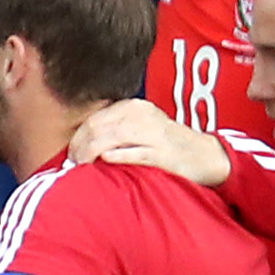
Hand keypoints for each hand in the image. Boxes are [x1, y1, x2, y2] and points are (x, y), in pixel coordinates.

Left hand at [71, 97, 229, 187]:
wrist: (205, 155)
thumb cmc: (167, 145)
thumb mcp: (140, 128)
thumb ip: (114, 130)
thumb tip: (81, 145)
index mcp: (134, 107)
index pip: (94, 120)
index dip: (77, 138)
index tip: (70, 154)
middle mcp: (142, 115)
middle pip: (97, 128)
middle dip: (79, 147)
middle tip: (72, 164)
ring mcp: (153, 133)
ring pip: (111, 138)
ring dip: (90, 153)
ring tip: (81, 167)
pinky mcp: (162, 153)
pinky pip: (133, 153)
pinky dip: (116, 157)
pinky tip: (104, 162)